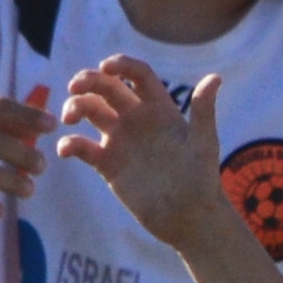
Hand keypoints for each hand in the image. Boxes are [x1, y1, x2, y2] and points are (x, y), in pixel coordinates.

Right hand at [57, 56, 232, 250]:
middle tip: (74, 88)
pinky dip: (69, 144)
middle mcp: (137, 119)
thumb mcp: (203, 142)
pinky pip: (82, 147)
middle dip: (88, 81)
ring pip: (90, 112)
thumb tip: (215, 77)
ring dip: (75, 107)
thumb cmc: (201, 178)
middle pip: (107, 88)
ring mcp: (120, 140)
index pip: (138, 75)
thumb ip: (203, 110)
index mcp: (160, 108)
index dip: (121, 65)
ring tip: (69, 117)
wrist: (188, 217)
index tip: (106, 66)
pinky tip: (66, 149)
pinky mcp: (107, 164)